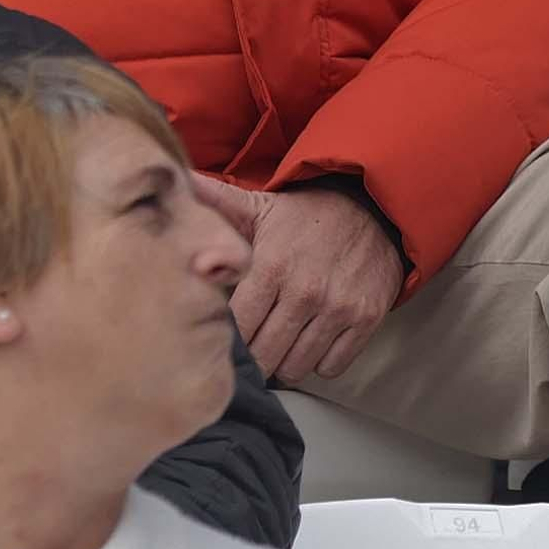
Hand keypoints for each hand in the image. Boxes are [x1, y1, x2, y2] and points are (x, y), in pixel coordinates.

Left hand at [193, 178, 403, 382]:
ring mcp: (338, 308)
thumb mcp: (257, 207)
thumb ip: (214, 201)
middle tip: (256, 338)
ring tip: (284, 336)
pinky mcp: (365, 319)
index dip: (229, 335)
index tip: (228, 329)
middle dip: (255, 354)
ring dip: (286, 359)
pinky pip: (331, 368)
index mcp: (271, 266)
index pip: (236, 330)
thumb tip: (176, 180)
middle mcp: (305, 291)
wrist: (373, 205)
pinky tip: (313, 335)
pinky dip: (320, 359)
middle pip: (264, 357)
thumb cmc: (305, 216)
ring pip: (296, 368)